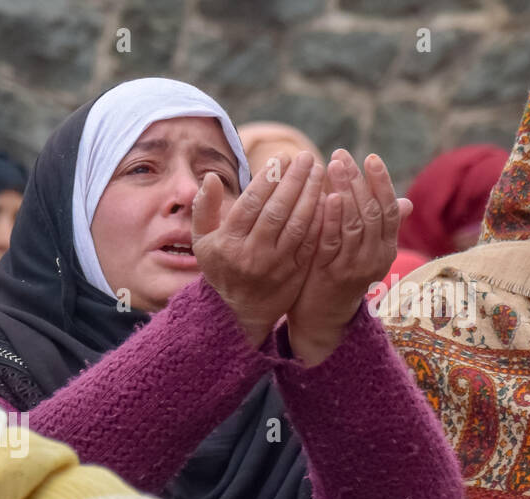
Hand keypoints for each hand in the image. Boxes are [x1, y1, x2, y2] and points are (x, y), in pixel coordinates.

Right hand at [192, 153, 325, 347]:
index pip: (252, 203)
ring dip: (311, 194)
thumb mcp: (202, 241)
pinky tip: (327, 196)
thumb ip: (204, 208)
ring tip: (317, 171)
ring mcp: (277, 264)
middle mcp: (252, 254)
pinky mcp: (296, 271)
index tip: (282, 158)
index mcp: (229, 243)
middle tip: (305, 157)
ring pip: (298, 223)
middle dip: (294, 180)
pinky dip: (321, 217)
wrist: (241, 311)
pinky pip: (312, 239)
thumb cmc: (222, 267)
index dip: (269, 178)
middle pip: (277, 210)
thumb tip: (212, 177)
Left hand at [286, 150, 411, 364]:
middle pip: (372, 211)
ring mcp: (354, 267)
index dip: (380, 181)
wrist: (323, 321)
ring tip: (332, 166)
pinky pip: (335, 243)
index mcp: (385, 247)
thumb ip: (377, 226)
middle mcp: (375, 257)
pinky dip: (333, 219)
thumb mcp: (363, 251)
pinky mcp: (332, 275)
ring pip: (355, 223)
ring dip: (345, 191)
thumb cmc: (340, 278)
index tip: (369, 157)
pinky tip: (328, 198)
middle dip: (357, 180)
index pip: (388, 207)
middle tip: (342, 155)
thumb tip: (405, 202)